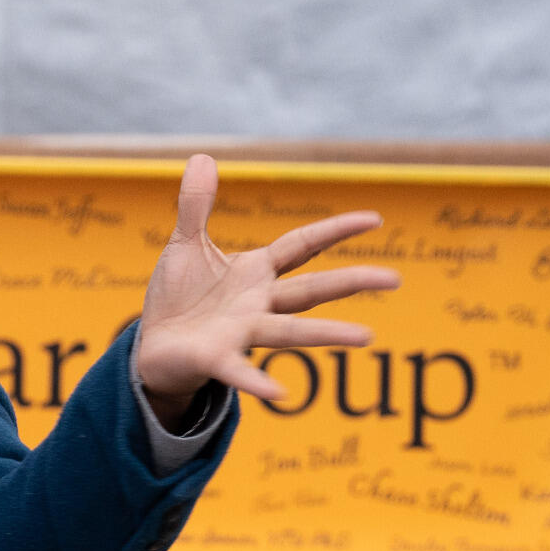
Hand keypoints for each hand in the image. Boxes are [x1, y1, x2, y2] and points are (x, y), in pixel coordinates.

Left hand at [133, 154, 401, 423]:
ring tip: (366, 337)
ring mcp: (242, 333)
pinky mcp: (217, 359)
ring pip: (289, 333)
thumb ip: (196, 206)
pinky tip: (281, 394)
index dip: (335, 231)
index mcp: (255, 272)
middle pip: (310, 290)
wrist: (154, 346)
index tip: (375, 218)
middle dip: (350, 282)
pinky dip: (258, 381)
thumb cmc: (178, 297)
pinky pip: (240, 371)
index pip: (302, 246)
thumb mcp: (185, 244)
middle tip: (395, 278)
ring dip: (326, 335)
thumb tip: (202, 155)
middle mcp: (258, 304)